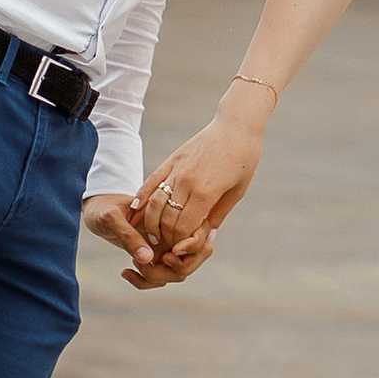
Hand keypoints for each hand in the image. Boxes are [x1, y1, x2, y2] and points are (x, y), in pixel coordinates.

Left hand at [80, 189, 187, 289]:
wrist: (98, 211)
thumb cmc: (105, 208)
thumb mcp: (111, 218)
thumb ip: (129, 235)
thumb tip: (149, 259)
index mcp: (173, 215)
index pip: (199, 238)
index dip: (190, 250)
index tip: (165, 256)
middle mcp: (175, 232)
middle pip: (191, 261)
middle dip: (169, 271)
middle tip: (141, 263)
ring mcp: (167, 247)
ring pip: (176, 274)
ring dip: (154, 277)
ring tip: (132, 263)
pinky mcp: (156, 258)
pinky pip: (160, 278)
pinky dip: (144, 281)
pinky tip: (125, 272)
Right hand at [139, 91, 268, 264]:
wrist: (236, 127)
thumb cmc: (243, 160)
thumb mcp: (237, 192)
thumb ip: (217, 214)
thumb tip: (205, 236)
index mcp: (207, 192)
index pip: (183, 228)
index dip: (179, 244)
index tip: (179, 250)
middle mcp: (188, 181)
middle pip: (166, 219)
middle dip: (165, 238)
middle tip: (164, 247)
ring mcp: (177, 170)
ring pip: (154, 202)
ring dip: (150, 222)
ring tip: (152, 234)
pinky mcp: (171, 160)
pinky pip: (151, 182)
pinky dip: (141, 198)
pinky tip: (135, 211)